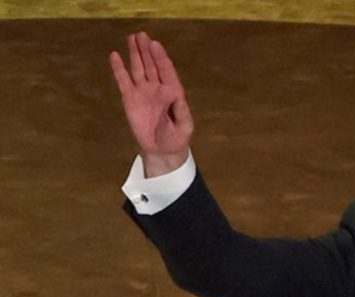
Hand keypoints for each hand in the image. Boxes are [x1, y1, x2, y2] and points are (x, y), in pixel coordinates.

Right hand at [110, 32, 193, 176]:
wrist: (162, 149)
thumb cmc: (177, 137)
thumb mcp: (184, 126)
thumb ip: (182, 111)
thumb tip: (177, 95)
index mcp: (173, 91)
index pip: (166, 70)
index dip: (160, 57)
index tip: (154, 44)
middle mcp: (158, 87)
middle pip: (151, 65)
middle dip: (147, 50)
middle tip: (141, 34)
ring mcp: (143, 92)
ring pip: (138, 69)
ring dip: (135, 54)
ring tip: (131, 38)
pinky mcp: (130, 99)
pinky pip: (124, 81)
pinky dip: (119, 69)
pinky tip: (115, 56)